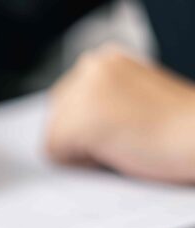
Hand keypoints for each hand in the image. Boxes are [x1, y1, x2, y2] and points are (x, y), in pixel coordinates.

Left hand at [47, 46, 194, 183]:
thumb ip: (99, 102)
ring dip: (83, 149)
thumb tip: (64, 126)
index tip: (121, 127)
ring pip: (54, 136)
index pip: (66, 103)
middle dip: (82, 136)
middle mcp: (89, 67)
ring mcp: (82, 93)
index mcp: (103, 60)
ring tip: (124, 142)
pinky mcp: (79, 121)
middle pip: (55, 118)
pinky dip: (83, 163)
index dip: (90, 126)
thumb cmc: (177, 127)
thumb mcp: (131, 99)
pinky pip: (56, 154)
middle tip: (126, 136)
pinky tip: (118, 151)